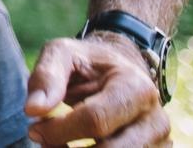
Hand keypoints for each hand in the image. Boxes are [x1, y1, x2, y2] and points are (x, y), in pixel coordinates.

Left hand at [25, 35, 168, 145]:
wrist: (121, 70)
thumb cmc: (88, 62)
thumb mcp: (63, 54)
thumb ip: (46, 76)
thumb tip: (33, 109)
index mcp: (136, 87)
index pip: (95, 120)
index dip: (59, 130)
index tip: (34, 128)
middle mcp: (156, 119)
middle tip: (44, 140)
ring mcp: (159, 142)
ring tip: (58, 143)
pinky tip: (76, 147)